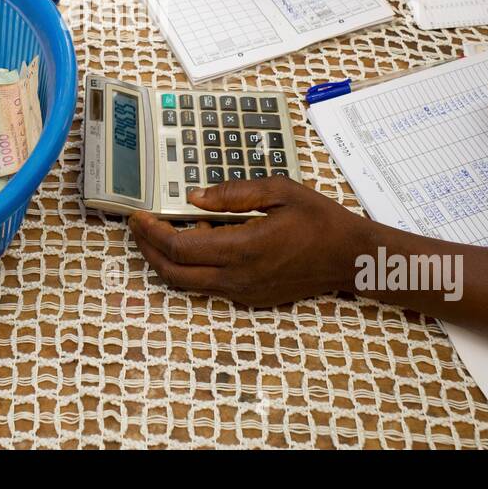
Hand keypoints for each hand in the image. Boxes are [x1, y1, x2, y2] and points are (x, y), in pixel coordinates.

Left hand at [127, 178, 372, 305]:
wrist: (350, 257)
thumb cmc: (319, 220)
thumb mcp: (279, 191)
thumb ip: (233, 194)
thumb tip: (194, 197)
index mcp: (243, 248)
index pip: (179, 247)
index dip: (151, 232)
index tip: (139, 215)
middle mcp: (238, 277)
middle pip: (173, 273)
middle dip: (147, 250)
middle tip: (137, 227)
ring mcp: (243, 292)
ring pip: (187, 284)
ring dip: (165, 261)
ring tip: (156, 236)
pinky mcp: (250, 298)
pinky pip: (208, 286)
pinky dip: (191, 268)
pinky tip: (194, 245)